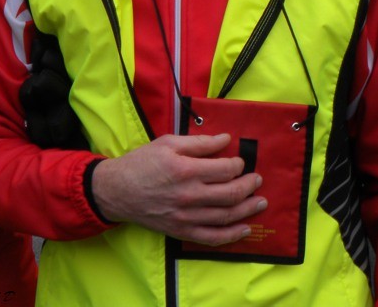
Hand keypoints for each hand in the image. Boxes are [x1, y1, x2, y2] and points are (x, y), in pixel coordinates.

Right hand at [91, 133, 265, 245]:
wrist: (117, 191)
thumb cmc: (141, 163)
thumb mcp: (167, 143)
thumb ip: (198, 143)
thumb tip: (225, 139)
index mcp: (185, 170)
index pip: (225, 169)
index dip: (238, 165)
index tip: (241, 162)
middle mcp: (189, 195)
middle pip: (231, 193)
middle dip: (249, 186)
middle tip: (257, 180)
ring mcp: (187, 216)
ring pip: (227, 216)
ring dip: (248, 209)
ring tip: (260, 202)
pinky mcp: (182, 231)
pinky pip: (213, 237)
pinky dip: (232, 235)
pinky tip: (245, 228)